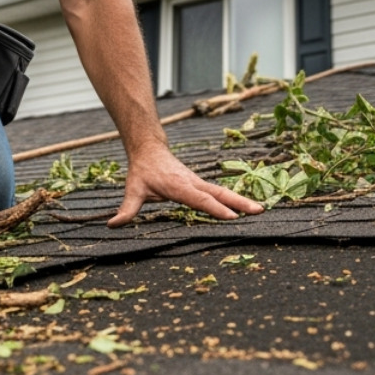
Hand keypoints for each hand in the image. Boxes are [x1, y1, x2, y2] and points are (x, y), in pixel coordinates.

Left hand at [108, 144, 264, 226]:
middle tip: (259, 211)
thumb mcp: (133, 189)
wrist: (150, 149)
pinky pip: (219, 192)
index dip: (215, 209)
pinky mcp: (200, 184)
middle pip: (220, 194)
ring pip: (223, 191)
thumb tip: (113, 224)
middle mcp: (193, 183)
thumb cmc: (142, 171)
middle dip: (239, 202)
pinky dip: (234, 199)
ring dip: (241, 200)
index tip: (232, 217)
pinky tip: (245, 206)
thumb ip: (127, 209)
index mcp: (179, 186)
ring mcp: (199, 182)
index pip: (200, 199)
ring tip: (260, 210)